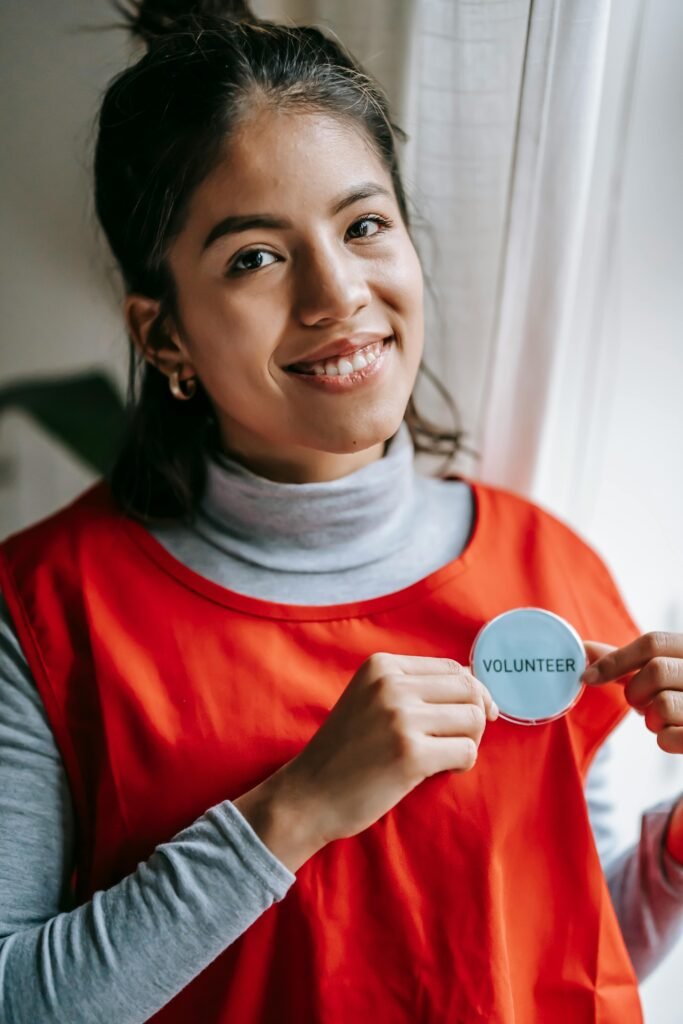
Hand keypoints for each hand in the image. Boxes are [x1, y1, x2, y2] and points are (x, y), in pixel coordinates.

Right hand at [235, 652, 497, 871]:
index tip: (468, 718)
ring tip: (444, 755)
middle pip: (469, 690)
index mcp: (381, 666)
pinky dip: (462, 763)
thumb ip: (413, 687)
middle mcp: (391, 685)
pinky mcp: (411, 754)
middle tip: (455, 741)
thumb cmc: (345, 751)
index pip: (451, 669)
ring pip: (473, 718)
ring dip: (469, 741)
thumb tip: (476, 685)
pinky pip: (467, 751)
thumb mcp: (370, 700)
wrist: (308, 795)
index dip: (470, 694)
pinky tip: (438, 770)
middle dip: (474, 717)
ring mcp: (400, 718)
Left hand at [581, 631, 682, 753]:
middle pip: (655, 672)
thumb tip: (583, 649)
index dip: (615, 660)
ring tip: (666, 719)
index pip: (653, 642)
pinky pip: (671, 738)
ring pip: (662, 706)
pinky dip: (665, 739)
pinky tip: (678, 734)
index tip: (588, 677)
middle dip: (636, 693)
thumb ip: (627, 662)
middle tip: (643, 703)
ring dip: (653, 719)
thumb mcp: (664, 671)